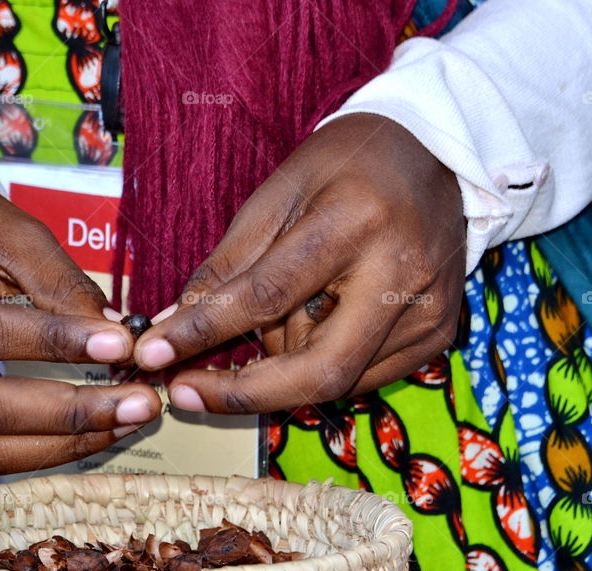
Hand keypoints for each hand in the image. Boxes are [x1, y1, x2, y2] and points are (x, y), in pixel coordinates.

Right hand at [0, 176, 160, 473]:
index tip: (121, 345)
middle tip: (141, 403)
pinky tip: (95, 432)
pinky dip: (45, 450)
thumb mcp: (8, 228)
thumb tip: (116, 337)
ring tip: (128, 420)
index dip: (57, 344)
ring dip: (67, 442)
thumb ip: (58, 281)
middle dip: (73, 412)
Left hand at [133, 114, 464, 412]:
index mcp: (354, 221)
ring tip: (278, 315)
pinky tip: (313, 324)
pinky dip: (317, 364)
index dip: (204, 332)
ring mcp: (427, 311)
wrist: (435, 155)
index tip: (153, 355)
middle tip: (188, 393)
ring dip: (282, 363)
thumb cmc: (345, 166)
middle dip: (244, 393)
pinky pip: (360, 377)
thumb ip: (226, 267)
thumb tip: (173, 327)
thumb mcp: (276, 194)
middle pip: (316, 370)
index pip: (266, 295)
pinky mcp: (438, 335)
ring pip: (333, 377)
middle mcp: (400, 273)